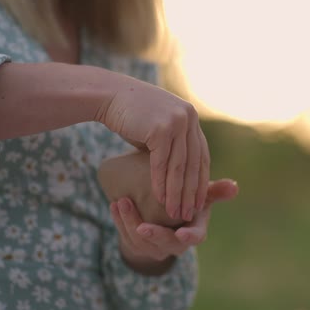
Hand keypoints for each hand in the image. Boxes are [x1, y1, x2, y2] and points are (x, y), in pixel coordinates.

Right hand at [95, 74, 208, 221]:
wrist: (108, 95)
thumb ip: (173, 145)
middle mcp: (188, 117)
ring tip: (174, 213)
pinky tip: (160, 200)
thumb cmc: (131, 116)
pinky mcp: (161, 128)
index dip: (201, 181)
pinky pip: (162, 163)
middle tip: (189, 214)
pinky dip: (161, 184)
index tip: (199, 203)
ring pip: (179, 166)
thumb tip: (183, 171)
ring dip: (177, 193)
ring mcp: (177, 121)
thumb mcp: (159, 129)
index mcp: (191, 117)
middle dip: (191, 193)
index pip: (202, 155)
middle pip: (193, 163)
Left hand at [109, 179, 238, 274]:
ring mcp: (156, 247)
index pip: (196, 237)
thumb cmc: (185, 201)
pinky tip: (113, 204)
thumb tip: (235, 186)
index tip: (181, 232)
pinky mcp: (137, 244)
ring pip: (141, 242)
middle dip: (152, 234)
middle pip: (165, 243)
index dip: (190, 236)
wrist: (162, 216)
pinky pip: (126, 236)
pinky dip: (119, 221)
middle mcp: (176, 243)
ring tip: (121, 203)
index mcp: (194, 230)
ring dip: (130, 223)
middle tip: (141, 224)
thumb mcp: (200, 195)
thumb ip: (214, 190)